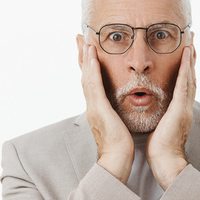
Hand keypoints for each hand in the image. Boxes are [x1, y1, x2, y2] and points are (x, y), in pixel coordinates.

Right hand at [81, 43, 133, 183]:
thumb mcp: (118, 126)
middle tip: (79, 38)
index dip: (88, 65)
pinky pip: (93, 84)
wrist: (116, 161)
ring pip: (86, 76)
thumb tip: (119, 111)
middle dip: (82, 56)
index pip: (91, 82)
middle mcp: (92, 105)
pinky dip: (91, 68)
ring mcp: (93, 106)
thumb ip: (116, 116)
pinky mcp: (98, 109)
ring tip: (84, 40)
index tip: (87, 50)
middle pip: (84, 75)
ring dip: (85, 57)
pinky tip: (92, 55)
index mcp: (97, 109)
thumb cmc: (120, 148)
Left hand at [147, 45, 196, 189]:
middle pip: (190, 77)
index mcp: (179, 110)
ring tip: (191, 41)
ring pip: (189, 76)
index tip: (185, 54)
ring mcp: (184, 106)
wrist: (166, 161)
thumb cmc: (161, 149)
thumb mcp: (159, 127)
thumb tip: (153, 112)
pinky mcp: (180, 108)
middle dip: (191, 59)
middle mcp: (185, 106)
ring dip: (191, 58)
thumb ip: (160, 117)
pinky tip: (187, 55)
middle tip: (192, 41)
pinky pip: (184, 84)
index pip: (183, 85)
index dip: (185, 69)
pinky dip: (186, 68)